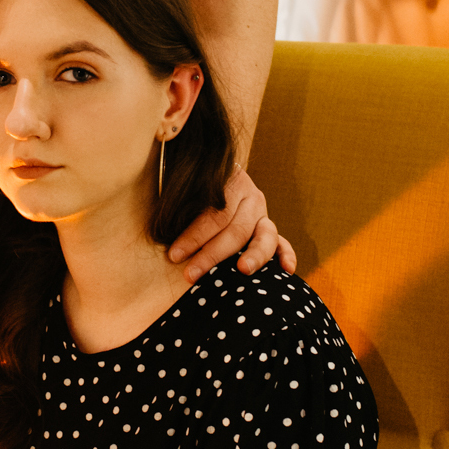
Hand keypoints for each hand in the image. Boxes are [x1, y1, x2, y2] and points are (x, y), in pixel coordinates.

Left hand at [167, 166, 296, 280]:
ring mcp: (263, 215)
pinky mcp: (270, 229)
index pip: (214, 214)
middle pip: (236, 229)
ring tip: (242, 270)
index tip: (174, 255)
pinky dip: (287, 255)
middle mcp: (251, 198)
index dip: (194, 236)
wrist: (218, 174)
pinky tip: (286, 269)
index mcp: (231, 183)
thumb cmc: (195, 188)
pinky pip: (283, 243)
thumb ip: (182, 202)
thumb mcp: (189, 188)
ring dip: (254, 255)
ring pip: (264, 236)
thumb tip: (161, 226)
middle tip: (191, 274)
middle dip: (212, 254)